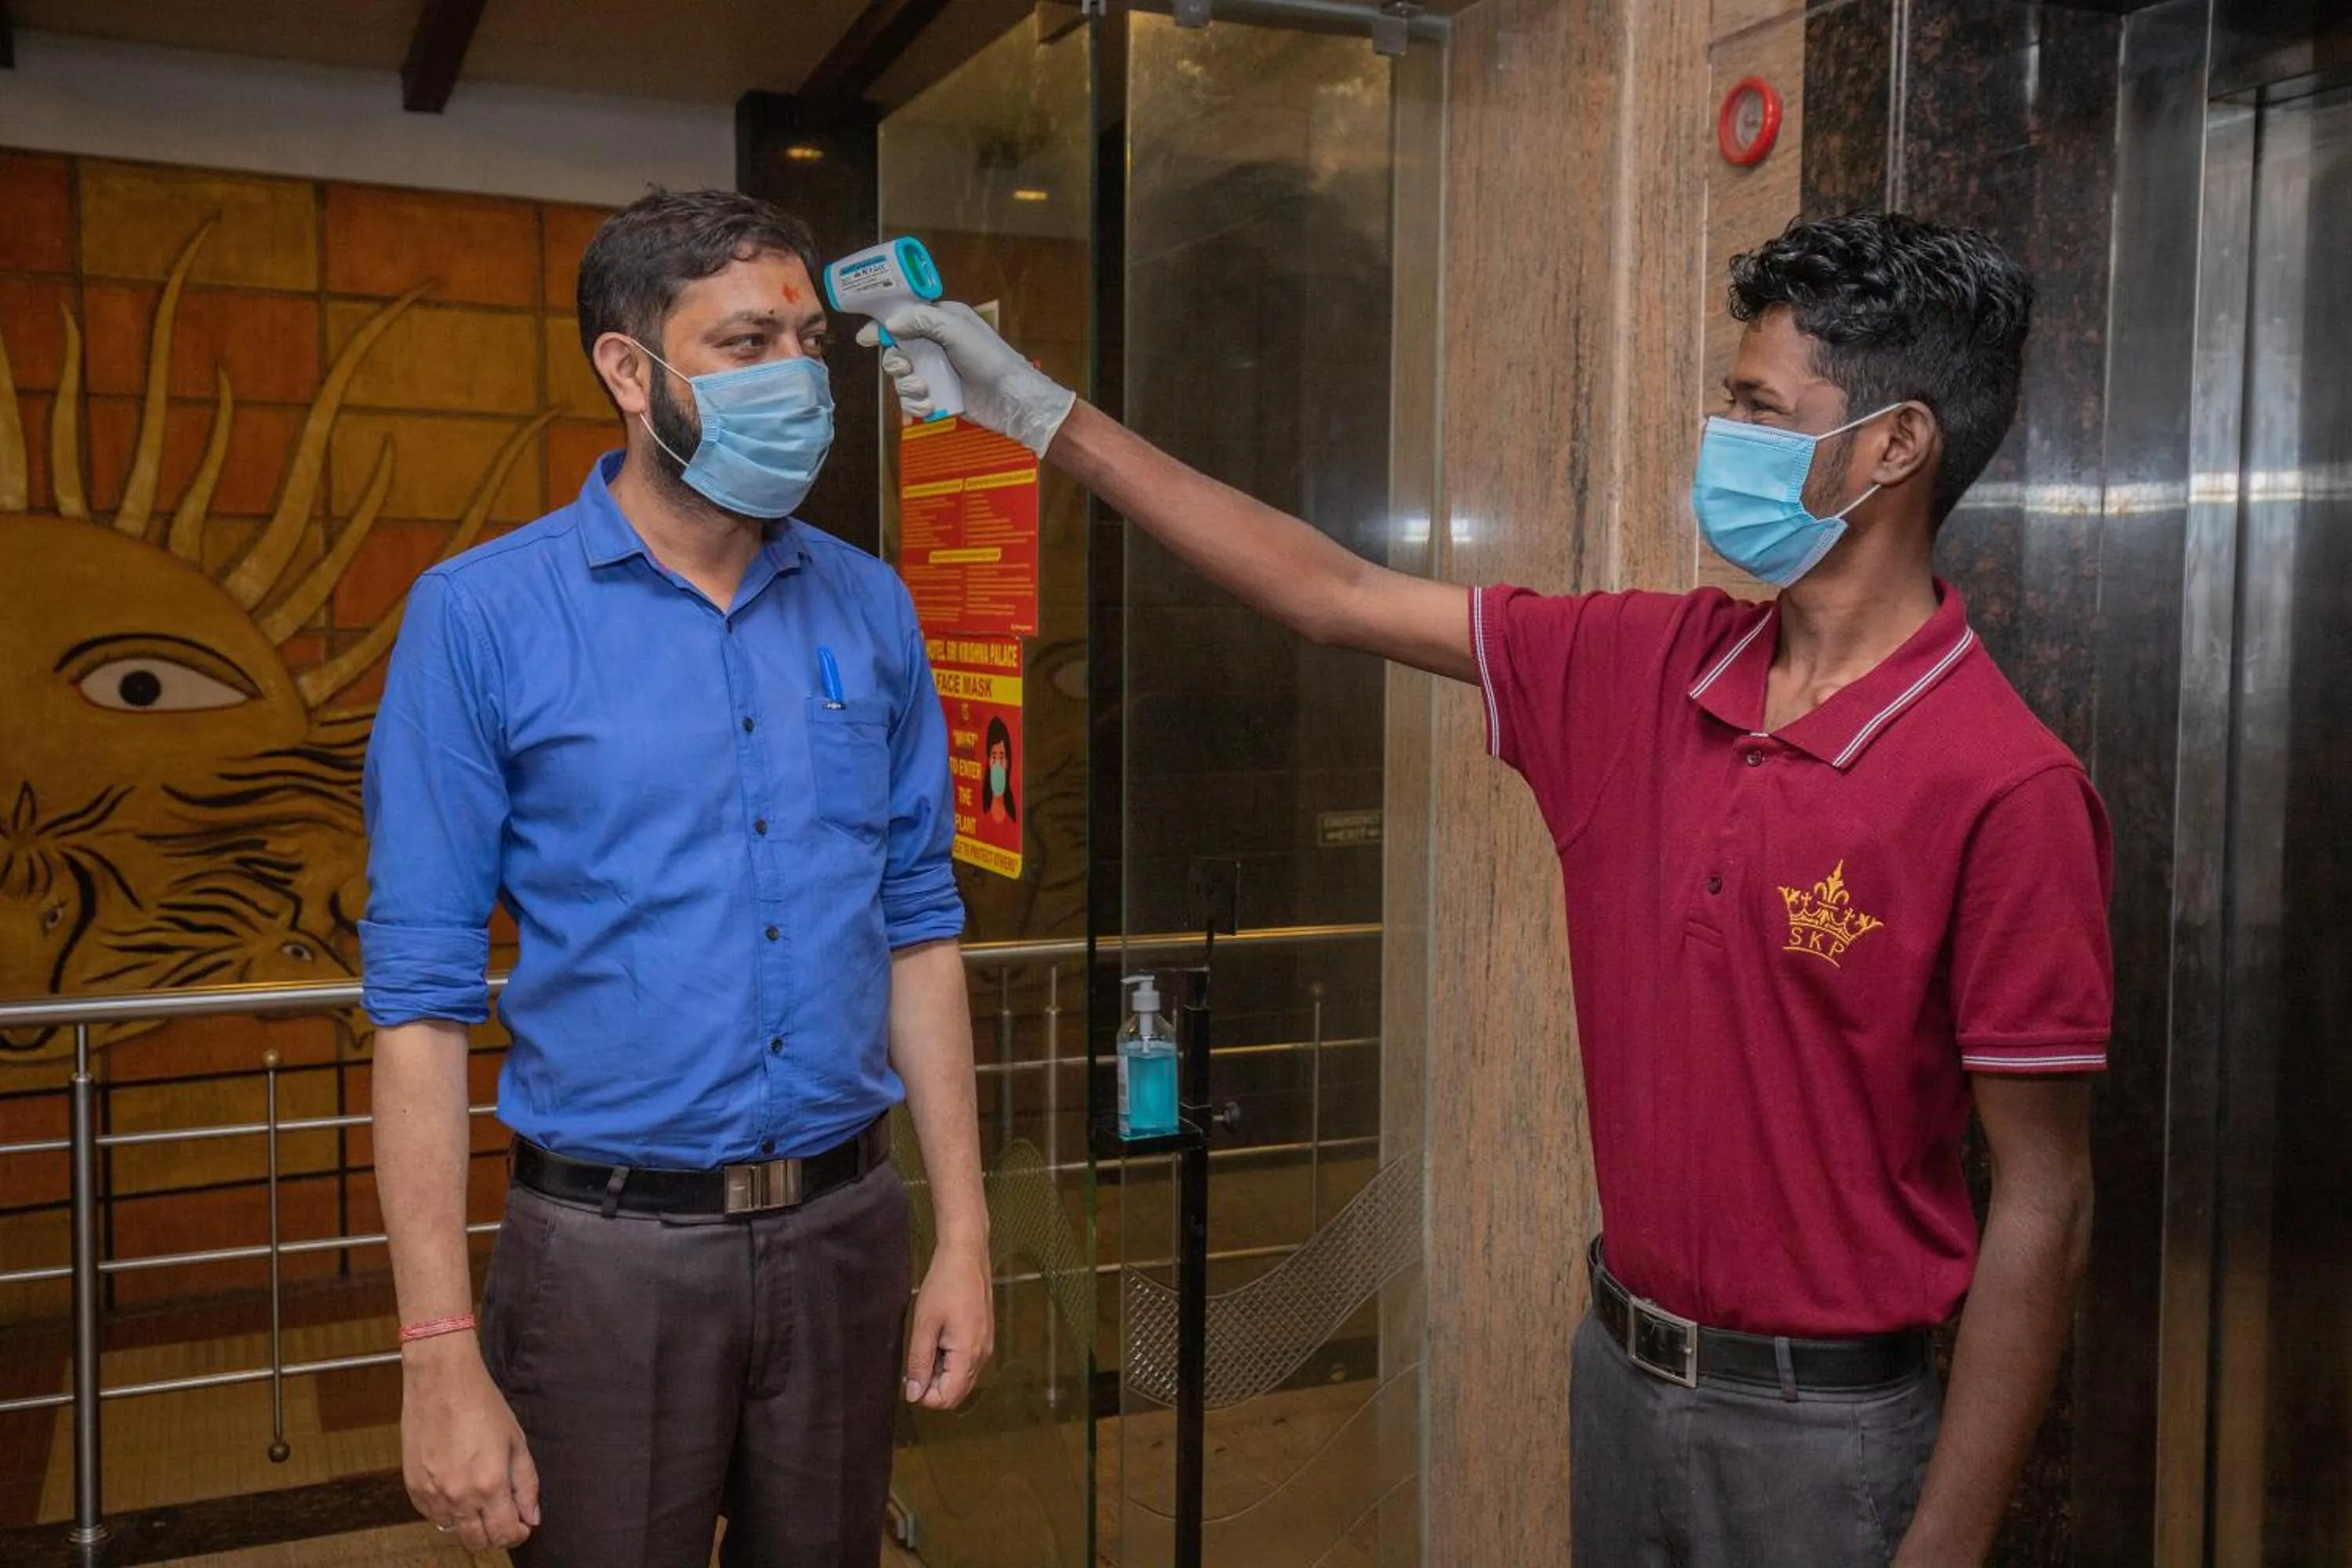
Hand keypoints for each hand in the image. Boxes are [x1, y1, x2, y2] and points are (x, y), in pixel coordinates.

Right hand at [401, 1336, 539, 1551]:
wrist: (442, 1381)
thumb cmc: (481, 1405)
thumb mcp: (516, 1443)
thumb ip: (526, 1485)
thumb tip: (531, 1516)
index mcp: (489, 1485)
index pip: (503, 1535)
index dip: (516, 1534)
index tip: (522, 1525)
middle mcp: (458, 1496)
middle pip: (476, 1542)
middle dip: (494, 1535)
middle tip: (503, 1516)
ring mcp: (431, 1493)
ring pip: (452, 1531)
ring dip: (470, 1524)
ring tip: (480, 1498)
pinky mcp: (413, 1487)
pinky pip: (432, 1515)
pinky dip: (447, 1511)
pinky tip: (458, 1489)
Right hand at [857, 302, 1076, 458]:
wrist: (1011, 400)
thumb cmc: (989, 359)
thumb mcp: (956, 330)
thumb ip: (923, 320)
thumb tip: (890, 323)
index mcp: (941, 320)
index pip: (903, 317)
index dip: (882, 326)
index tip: (865, 338)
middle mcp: (935, 344)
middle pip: (896, 349)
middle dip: (895, 362)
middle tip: (907, 369)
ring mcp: (936, 371)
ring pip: (901, 377)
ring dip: (907, 386)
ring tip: (925, 391)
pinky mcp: (938, 396)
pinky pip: (911, 399)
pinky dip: (915, 405)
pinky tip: (928, 407)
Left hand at [904, 1237, 994, 1409]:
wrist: (966, 1255)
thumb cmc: (945, 1285)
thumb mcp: (924, 1325)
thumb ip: (919, 1363)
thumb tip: (913, 1395)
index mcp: (969, 1355)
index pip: (947, 1398)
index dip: (924, 1394)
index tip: (910, 1375)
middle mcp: (982, 1356)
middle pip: (956, 1393)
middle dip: (932, 1385)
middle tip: (916, 1359)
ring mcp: (985, 1347)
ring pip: (960, 1378)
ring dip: (940, 1372)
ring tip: (927, 1343)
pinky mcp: (983, 1337)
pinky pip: (966, 1363)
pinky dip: (949, 1360)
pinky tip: (938, 1337)